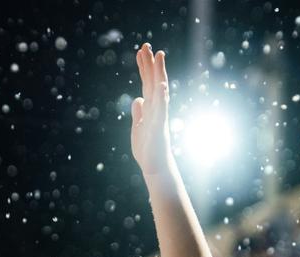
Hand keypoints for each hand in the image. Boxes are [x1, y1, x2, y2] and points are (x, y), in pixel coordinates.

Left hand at [131, 43, 174, 176]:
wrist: (154, 168)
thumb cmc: (147, 150)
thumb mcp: (138, 127)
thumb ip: (139, 113)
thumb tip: (137, 99)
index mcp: (151, 108)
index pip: (147, 83)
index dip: (144, 67)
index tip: (141, 51)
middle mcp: (157, 109)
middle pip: (153, 82)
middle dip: (150, 64)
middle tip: (147, 45)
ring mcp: (159, 117)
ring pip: (159, 91)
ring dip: (159, 73)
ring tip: (159, 57)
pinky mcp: (159, 127)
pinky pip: (162, 110)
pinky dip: (162, 97)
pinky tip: (162, 85)